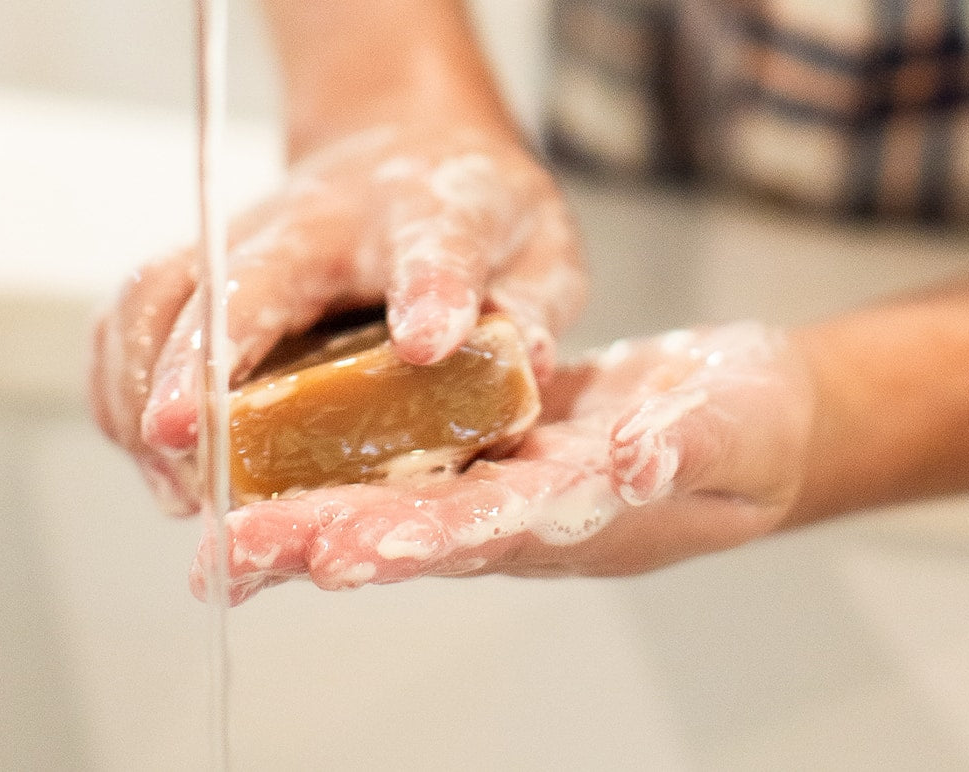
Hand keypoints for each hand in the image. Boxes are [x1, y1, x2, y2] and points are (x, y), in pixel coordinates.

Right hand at [89, 123, 586, 514]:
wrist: (403, 145)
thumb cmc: (473, 210)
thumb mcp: (539, 244)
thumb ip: (536, 299)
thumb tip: (526, 360)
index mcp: (424, 211)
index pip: (434, 242)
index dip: (432, 290)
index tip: (427, 341)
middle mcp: (313, 220)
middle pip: (246, 273)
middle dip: (204, 354)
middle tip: (181, 438)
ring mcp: (243, 240)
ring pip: (162, 293)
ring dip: (143, 385)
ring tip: (171, 480)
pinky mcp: (200, 270)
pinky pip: (131, 317)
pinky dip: (116, 385)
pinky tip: (147, 455)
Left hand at [193, 322, 814, 603]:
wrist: (745, 409)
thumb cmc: (752, 427)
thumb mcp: (732, 429)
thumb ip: (686, 448)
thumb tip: (635, 461)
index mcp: (574, 517)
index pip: (480, 532)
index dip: (406, 541)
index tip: (332, 551)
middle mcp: (520, 511)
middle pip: (407, 531)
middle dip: (315, 543)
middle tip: (222, 559)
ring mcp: (499, 478)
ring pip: (390, 499)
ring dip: (305, 514)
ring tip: (216, 531)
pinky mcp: (489, 439)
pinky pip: (404, 454)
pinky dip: (338, 458)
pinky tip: (273, 452)